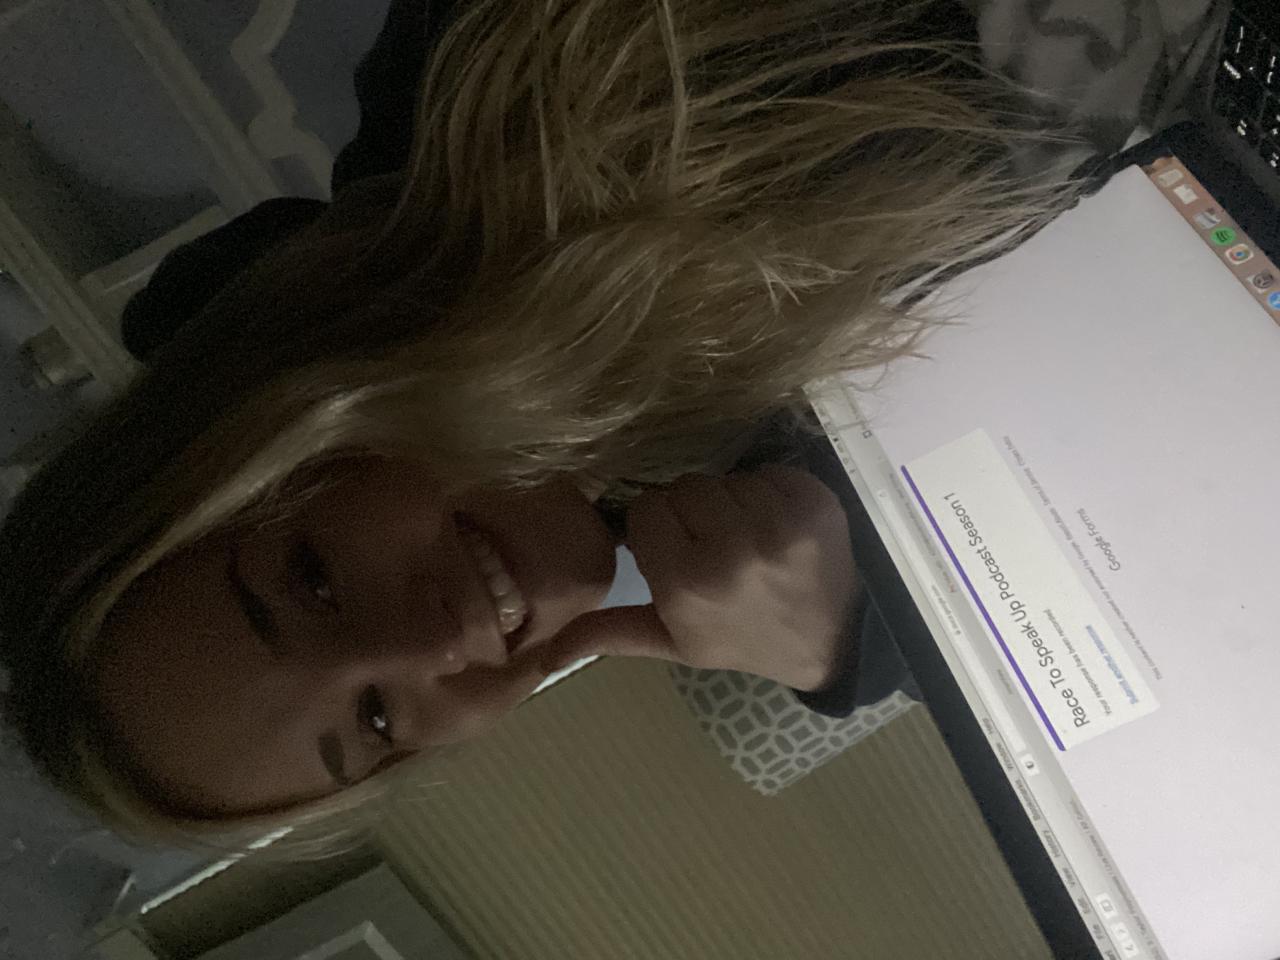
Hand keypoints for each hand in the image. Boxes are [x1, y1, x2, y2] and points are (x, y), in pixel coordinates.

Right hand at [544, 465, 861, 690]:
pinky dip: (769, 492)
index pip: (647, 509)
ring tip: (746, 536)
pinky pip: (768, 472)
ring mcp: (779, 524)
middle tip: (713, 542)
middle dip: (693, 510)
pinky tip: (775, 525)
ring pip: (725, 478)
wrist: (828, 642)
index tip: (675, 546)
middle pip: (685, 487)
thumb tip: (542, 652)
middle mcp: (731, 551)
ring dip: (731, 501)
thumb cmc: (741, 638)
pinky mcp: (816, 503)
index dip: (657, 525)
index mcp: (688, 585)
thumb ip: (610, 632)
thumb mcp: (674, 642)